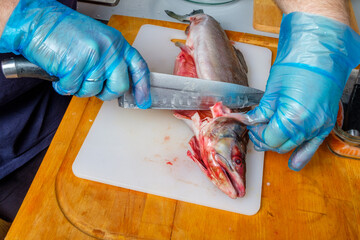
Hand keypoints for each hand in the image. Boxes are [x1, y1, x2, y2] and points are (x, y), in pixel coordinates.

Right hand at [0, 0, 150, 106]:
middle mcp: (109, 50)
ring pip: (94, 90)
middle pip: (119, 86)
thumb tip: (119, 83)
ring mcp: (94, 57)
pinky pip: (73, 89)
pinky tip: (60, 73)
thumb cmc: (64, 31)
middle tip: (92, 86)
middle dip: (105, 93)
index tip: (144, 101)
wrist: (38, 20)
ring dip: (79, 87)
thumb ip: (111, 59)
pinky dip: (63, 86)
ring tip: (71, 71)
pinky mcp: (76, 65)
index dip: (143, 87)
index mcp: (117, 43)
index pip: (138, 67)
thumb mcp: (98, 41)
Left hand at [229, 12, 359, 170]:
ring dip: (279, 144)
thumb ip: (262, 112)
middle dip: (265, 139)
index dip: (258, 134)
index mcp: (293, 119)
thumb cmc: (298, 66)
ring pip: (293, 147)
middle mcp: (309, 127)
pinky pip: (312, 147)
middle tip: (257, 128)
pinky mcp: (325, 124)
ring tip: (269, 134)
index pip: (269, 139)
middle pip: (280, 146)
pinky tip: (294, 163)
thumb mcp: (273, 91)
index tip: (252, 126)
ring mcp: (319, 127)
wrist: (320, 54)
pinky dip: (301, 155)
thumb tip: (251, 122)